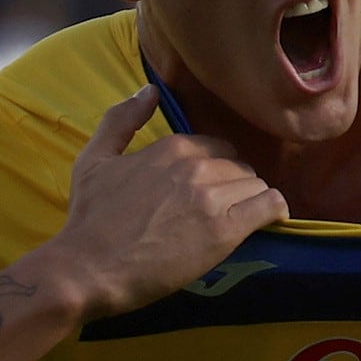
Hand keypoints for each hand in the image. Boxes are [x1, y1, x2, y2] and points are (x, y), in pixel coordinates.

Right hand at [33, 89, 283, 319]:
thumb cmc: (88, 218)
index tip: (207, 191)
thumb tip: (150, 91)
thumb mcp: (94, 158)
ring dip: (251, 201)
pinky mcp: (225, 231)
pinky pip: (270, 206)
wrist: (86, 269)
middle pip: (240, 166)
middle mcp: (196, 166)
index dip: (217, 169)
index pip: (217, 147)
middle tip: (220, 211)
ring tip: (237, 221)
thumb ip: (121, 120)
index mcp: (172, 147)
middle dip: (234, 185)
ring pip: (257, 185)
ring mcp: (212, 198)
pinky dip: (274, 211)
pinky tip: (269, 220)